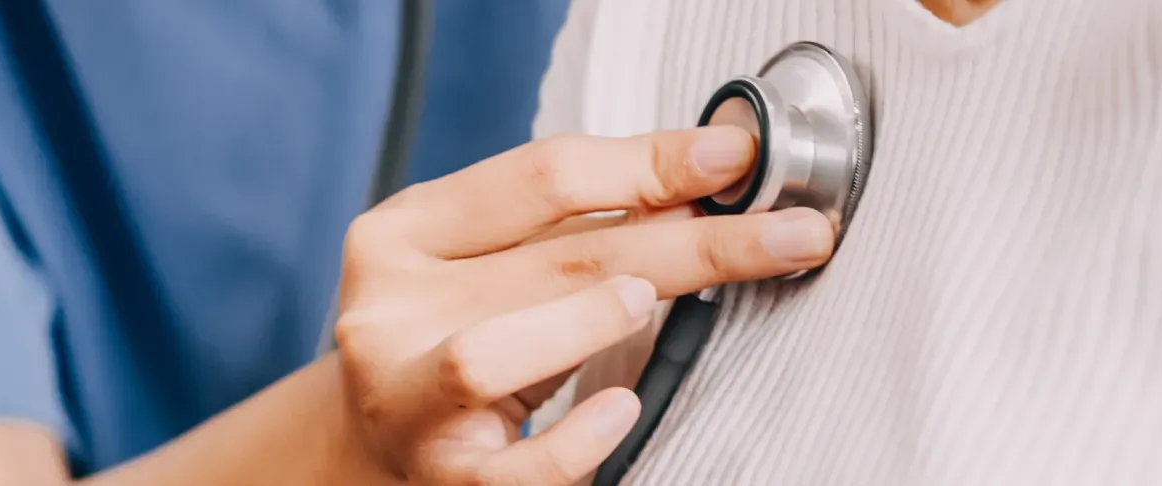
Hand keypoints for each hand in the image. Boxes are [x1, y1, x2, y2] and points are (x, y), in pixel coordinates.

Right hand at [332, 126, 838, 484]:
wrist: (377, 441)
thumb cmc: (455, 335)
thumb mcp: (489, 263)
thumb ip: (573, 226)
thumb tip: (709, 181)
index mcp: (403, 235)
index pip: (541, 176)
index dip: (649, 162)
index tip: (736, 159)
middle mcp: (390, 314)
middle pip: (556, 258)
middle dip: (687, 242)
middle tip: (783, 234)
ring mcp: (409, 402)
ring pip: (486, 358)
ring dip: (585, 322)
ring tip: (650, 301)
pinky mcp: (445, 479)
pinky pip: (515, 469)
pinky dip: (576, 442)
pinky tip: (623, 411)